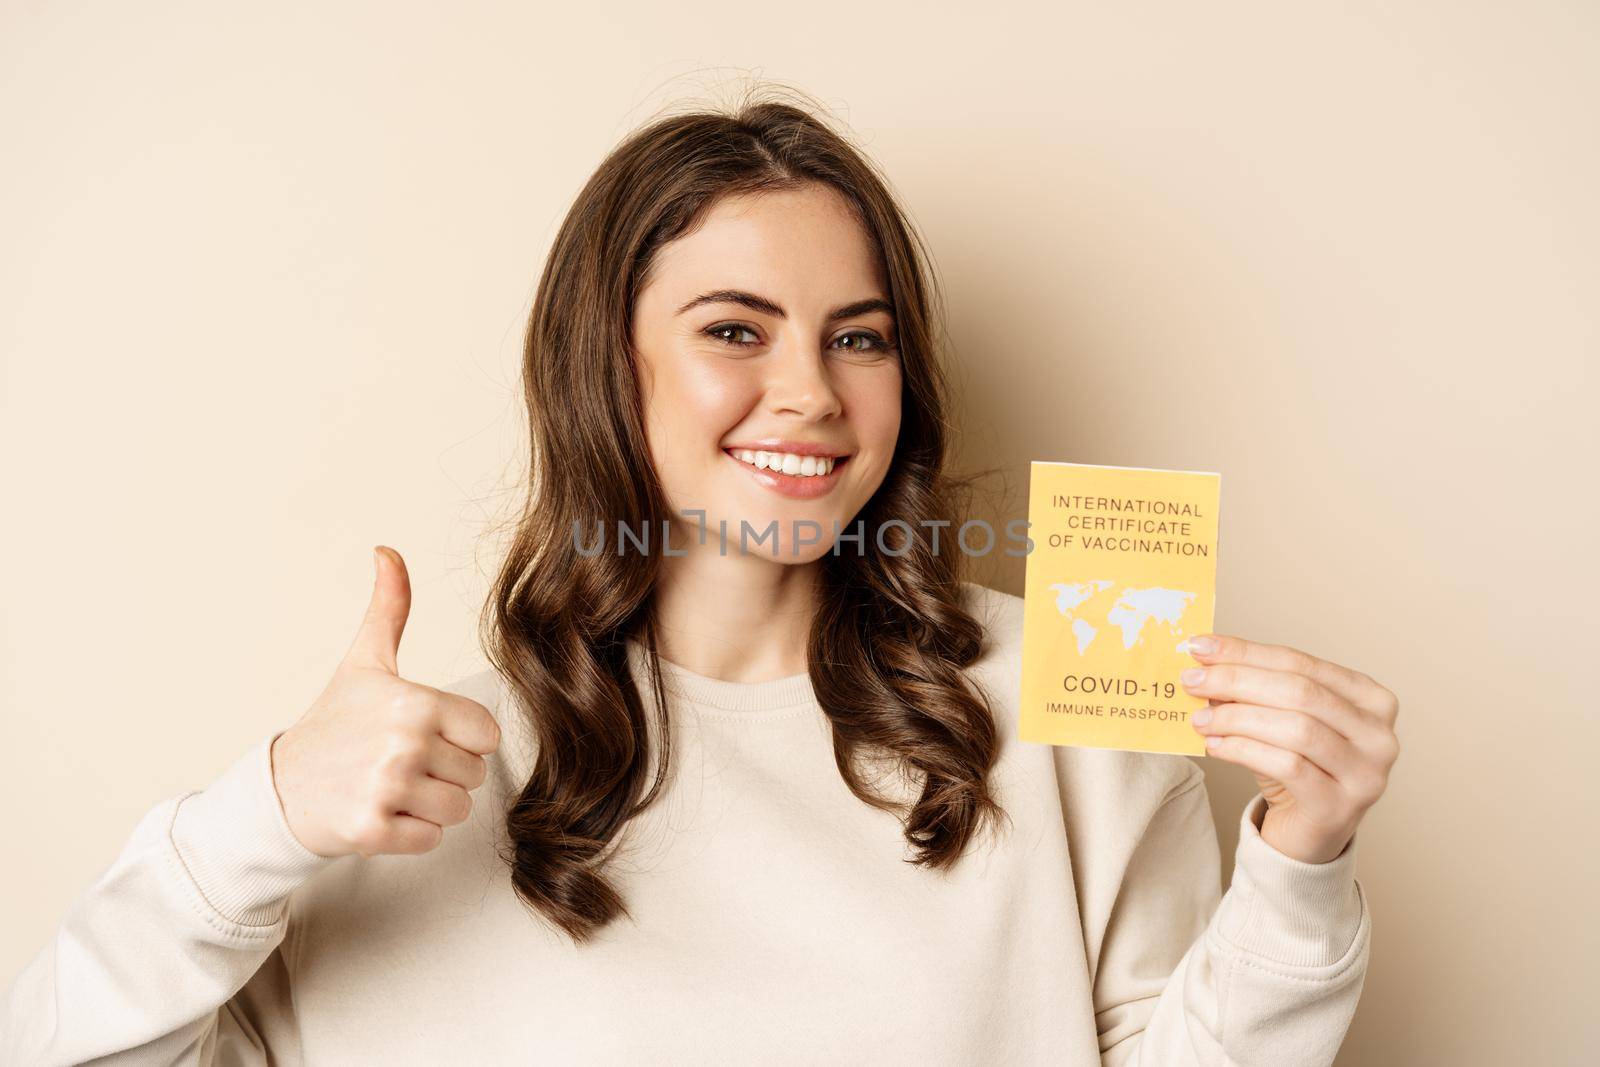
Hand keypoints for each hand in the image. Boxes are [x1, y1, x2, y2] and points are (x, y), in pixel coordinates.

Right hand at [270, 545, 501, 858]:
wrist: (277, 789)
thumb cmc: (332, 724)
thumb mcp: (364, 662)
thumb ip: (389, 608)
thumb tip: (388, 551)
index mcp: (413, 702)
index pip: (487, 733)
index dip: (461, 737)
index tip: (425, 734)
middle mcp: (403, 745)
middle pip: (475, 773)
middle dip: (445, 773)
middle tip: (400, 763)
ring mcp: (387, 790)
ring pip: (458, 809)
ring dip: (430, 805)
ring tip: (391, 788)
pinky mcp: (372, 832)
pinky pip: (431, 839)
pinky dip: (410, 834)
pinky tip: (380, 813)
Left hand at [1181, 634, 1399, 863]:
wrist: (1306, 834)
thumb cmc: (1295, 768)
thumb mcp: (1278, 720)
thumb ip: (1254, 689)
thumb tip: (1205, 658)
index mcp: (1370, 699)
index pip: (1301, 662)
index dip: (1247, 652)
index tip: (1201, 646)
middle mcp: (1379, 735)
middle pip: (1300, 691)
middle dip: (1237, 681)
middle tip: (1192, 681)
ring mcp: (1366, 774)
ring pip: (1296, 728)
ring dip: (1237, 718)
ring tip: (1200, 719)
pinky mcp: (1339, 807)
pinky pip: (1287, 766)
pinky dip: (1244, 750)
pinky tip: (1215, 746)